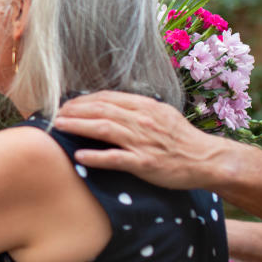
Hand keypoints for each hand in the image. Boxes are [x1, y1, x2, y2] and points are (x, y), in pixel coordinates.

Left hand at [52, 90, 222, 188]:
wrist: (207, 160)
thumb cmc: (182, 140)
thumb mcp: (161, 115)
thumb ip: (138, 110)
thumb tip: (111, 106)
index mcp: (146, 107)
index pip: (107, 98)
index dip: (83, 99)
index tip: (66, 103)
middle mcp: (142, 121)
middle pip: (101, 110)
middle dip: (74, 110)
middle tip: (54, 114)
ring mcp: (143, 142)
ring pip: (104, 129)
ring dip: (78, 126)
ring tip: (59, 127)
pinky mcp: (145, 163)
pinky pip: (115, 158)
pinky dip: (95, 156)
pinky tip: (79, 156)